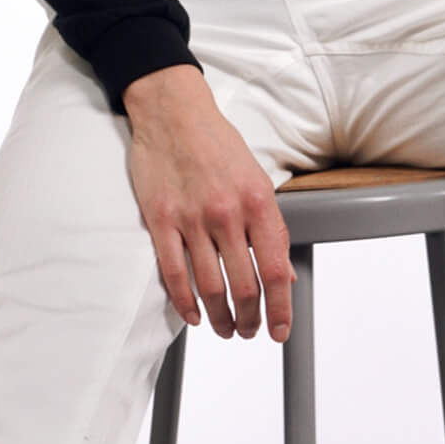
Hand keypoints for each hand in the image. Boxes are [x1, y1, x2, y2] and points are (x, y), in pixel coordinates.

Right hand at [121, 65, 293, 341]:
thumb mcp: (257, 179)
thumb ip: (269, 226)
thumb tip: (283, 271)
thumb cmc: (217, 144)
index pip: (276, 271)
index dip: (280, 309)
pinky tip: (192, 315)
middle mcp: (228, 215)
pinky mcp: (161, 220)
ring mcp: (192, 219)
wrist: (173, 112)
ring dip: (220, 318)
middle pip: (244, 287)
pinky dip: (185, 302)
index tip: (279, 330)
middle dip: (250, 319)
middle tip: (249, 331)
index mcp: (258, 203)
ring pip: (210, 287)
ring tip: (225, 328)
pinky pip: (174, 273)